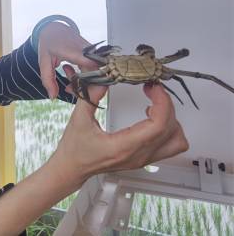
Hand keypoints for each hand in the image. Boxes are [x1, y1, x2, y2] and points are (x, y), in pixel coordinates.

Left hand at [37, 22, 105, 100]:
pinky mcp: (94, 53)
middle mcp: (87, 50)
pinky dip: (88, 77)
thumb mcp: (44, 61)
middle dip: (86, 87)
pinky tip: (75, 78)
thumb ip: (48, 80)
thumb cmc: (49, 43)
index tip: (77, 90)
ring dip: (87, 82)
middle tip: (68, 89)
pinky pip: (97, 68)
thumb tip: (53, 96)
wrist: (55, 29)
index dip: (91, 82)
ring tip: (70, 84)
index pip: (92, 67)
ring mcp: (92, 51)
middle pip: (97, 73)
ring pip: (98, 72)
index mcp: (74, 51)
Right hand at [48, 83, 188, 185]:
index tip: (153, 87)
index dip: (162, 102)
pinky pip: (170, 146)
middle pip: (170, 129)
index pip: (158, 125)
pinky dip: (169, 130)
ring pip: (177, 141)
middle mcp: (138, 155)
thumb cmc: (74, 149)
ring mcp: (143, 159)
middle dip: (166, 104)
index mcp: (123, 146)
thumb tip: (104, 79)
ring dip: (171, 119)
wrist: (72, 168)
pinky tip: (152, 118)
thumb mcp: (78, 118)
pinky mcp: (144, 158)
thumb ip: (91, 96)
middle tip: (151, 89)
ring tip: (154, 105)